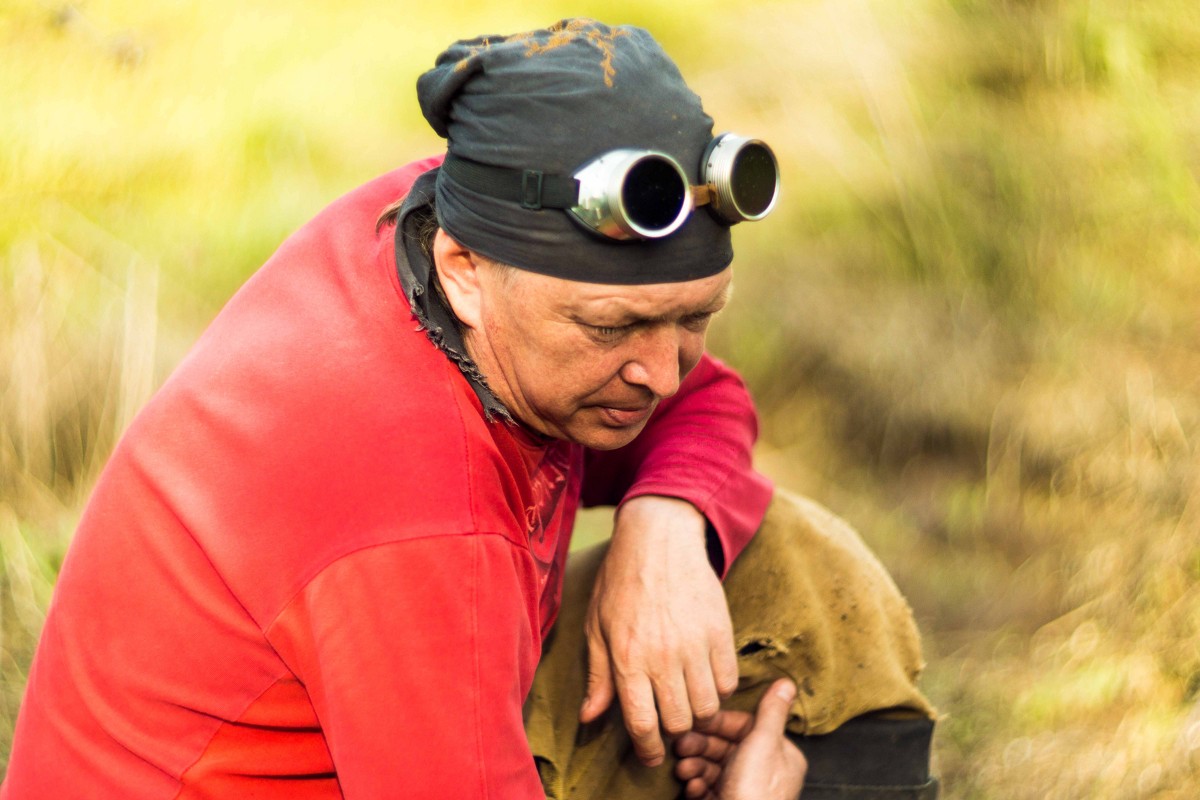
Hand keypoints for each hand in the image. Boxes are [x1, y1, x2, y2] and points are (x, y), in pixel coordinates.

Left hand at [579, 495, 738, 765]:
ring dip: (697, 711)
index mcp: (628, 658)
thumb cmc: (621, 581)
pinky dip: (719, 688)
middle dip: (672, 730)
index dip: (648, 750)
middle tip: (668, 719)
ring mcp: (695, 645)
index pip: (642, 725)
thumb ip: (598, 676)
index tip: (651, 756)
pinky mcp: (720, 632)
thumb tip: (590, 717)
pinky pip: (728, 681)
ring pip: (707, 708)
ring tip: (687, 698)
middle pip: (678, 723)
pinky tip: (705, 675)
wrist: (659, 538)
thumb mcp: (597, 626)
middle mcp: (663, 657)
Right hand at [673, 679, 807, 799]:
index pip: (744, 726)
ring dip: (695, 766)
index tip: (695, 720)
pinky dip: (697, 786)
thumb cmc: (755, 793)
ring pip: (713, 767)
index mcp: (779, 754)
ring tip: (683, 770)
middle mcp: (763, 772)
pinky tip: (691, 788)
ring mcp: (743, 790)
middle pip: (725, 746)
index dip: (717, 722)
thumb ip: (771, 712)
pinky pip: (708, 788)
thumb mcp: (763, 743)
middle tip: (680, 746)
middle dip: (700, 746)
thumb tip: (786, 682)